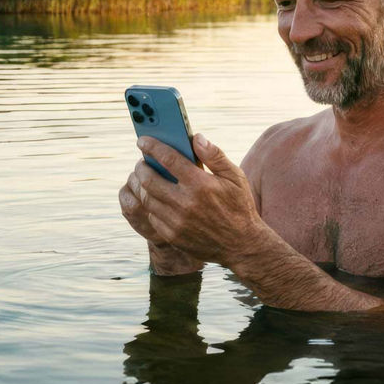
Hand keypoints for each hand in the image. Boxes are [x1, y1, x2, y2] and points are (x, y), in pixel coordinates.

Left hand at [127, 133, 262, 264]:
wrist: (241, 245)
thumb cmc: (239, 206)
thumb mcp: (235, 177)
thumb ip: (215, 155)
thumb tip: (196, 138)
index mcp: (201, 184)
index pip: (168, 159)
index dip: (152, 147)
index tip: (142, 141)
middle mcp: (186, 203)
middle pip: (149, 179)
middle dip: (142, 167)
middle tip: (142, 162)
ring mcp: (177, 222)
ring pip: (147, 199)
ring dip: (143, 186)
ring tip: (147, 179)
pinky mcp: (172, 236)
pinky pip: (152, 216)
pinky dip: (151, 205)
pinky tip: (157, 199)